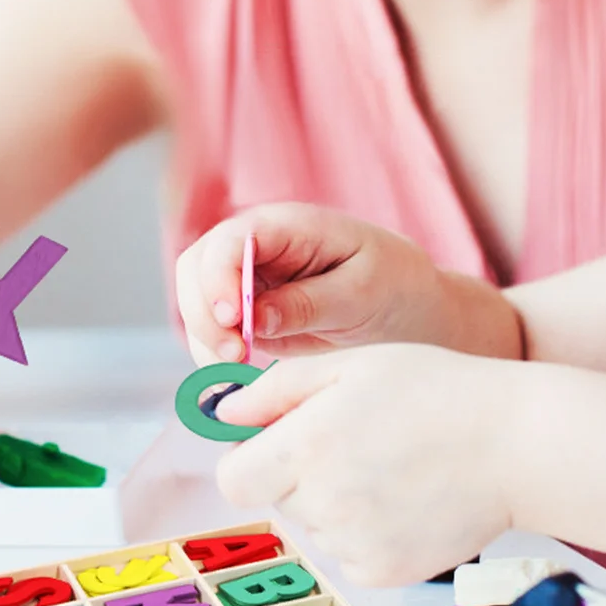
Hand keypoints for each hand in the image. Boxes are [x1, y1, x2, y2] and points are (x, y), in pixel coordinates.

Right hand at [174, 204, 454, 365]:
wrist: (409, 306)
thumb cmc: (394, 285)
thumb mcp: (360, 294)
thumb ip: (307, 304)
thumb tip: (254, 319)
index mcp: (287, 225)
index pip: (231, 241)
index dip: (219, 279)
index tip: (233, 322)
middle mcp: (256, 246)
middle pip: (197, 267)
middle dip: (204, 314)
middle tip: (233, 359)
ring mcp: (246, 278)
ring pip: (196, 300)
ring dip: (204, 338)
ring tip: (235, 373)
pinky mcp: (247, 311)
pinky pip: (213, 329)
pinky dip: (214, 354)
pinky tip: (234, 380)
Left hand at [213, 345, 524, 583]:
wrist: (517, 444)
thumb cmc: (436, 390)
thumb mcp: (351, 365)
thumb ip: (275, 390)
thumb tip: (221, 415)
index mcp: (304, 447)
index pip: (234, 479)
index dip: (249, 460)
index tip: (278, 444)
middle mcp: (322, 503)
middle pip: (278, 500)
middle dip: (300, 474)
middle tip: (359, 443)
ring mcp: (353, 544)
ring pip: (316, 527)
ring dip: (337, 503)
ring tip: (395, 467)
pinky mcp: (383, 572)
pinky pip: (350, 554)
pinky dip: (369, 533)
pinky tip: (409, 499)